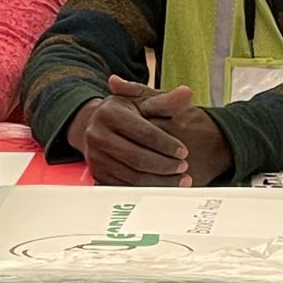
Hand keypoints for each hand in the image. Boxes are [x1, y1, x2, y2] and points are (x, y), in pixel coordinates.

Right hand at [68, 78, 189, 182]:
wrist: (99, 126)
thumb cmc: (127, 112)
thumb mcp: (144, 101)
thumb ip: (166, 101)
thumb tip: (187, 93)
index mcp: (109, 113)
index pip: (143, 132)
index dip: (166, 144)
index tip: (183, 151)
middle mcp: (97, 135)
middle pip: (137, 157)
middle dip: (164, 165)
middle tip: (183, 166)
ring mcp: (96, 157)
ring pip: (132, 176)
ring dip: (160, 180)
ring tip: (179, 177)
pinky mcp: (98, 174)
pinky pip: (126, 187)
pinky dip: (148, 189)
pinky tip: (164, 185)